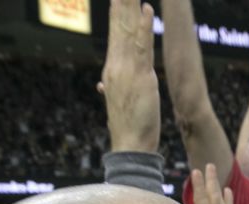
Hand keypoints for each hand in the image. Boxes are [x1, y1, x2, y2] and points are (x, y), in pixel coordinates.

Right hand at [98, 0, 158, 151]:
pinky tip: (146, 10)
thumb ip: (110, 88)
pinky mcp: (142, 76)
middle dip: (120, 4)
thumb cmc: (128, 125)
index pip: (114, 35)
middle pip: (118, 27)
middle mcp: (116, 65)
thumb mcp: (117, 102)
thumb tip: (102, 85)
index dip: (116, 14)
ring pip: (128, 31)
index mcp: (112, 70)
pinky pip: (143, 46)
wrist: (129, 144)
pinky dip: (144, 27)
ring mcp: (128, 70)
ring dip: (130, 8)